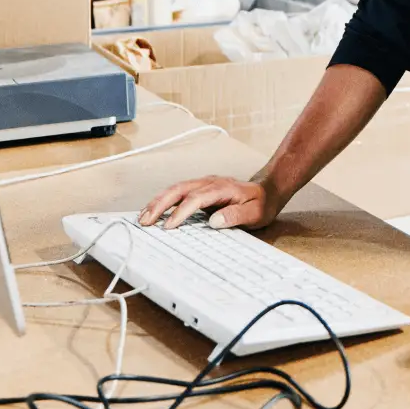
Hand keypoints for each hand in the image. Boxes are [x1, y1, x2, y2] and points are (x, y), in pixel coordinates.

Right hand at [139, 175, 280, 230]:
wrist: (267, 191)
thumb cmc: (260, 204)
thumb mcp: (254, 213)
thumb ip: (235, 215)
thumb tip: (214, 220)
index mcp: (222, 188)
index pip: (196, 198)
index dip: (181, 211)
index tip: (169, 225)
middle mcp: (210, 183)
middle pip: (180, 189)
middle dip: (160, 204)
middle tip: (145, 221)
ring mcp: (203, 184)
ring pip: (175, 189)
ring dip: (157, 202)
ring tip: (142, 217)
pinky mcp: (200, 189)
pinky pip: (178, 192)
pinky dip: (163, 200)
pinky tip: (153, 211)